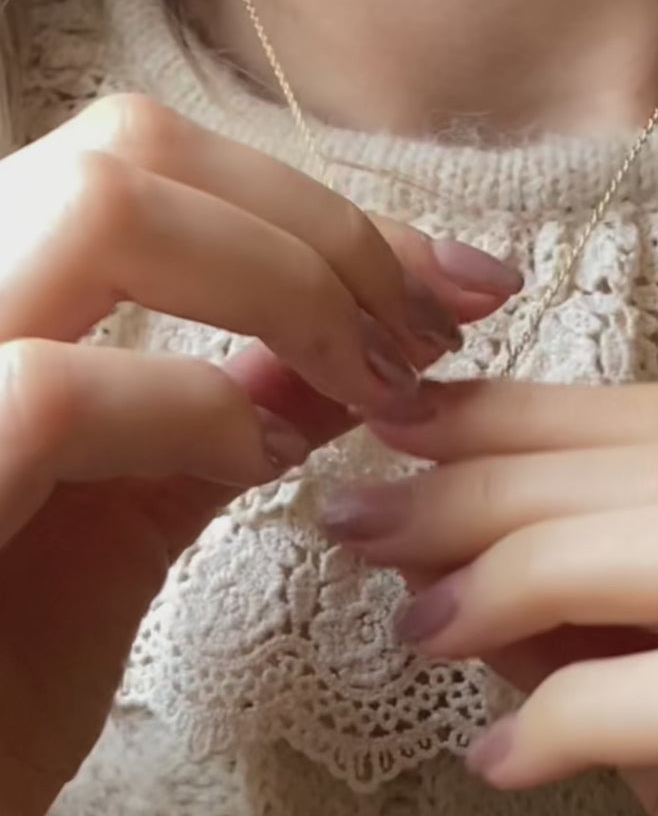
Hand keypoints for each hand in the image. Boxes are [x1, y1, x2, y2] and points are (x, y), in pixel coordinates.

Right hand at [0, 97, 520, 815]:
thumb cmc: (4, 668)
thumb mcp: (132, 507)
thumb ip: (221, 405)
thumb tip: (342, 346)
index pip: (148, 160)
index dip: (319, 206)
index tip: (454, 279)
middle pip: (135, 147)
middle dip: (324, 231)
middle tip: (434, 331)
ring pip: (102, 211)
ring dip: (284, 287)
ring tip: (372, 388)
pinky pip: (60, 388)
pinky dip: (195, 408)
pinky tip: (261, 464)